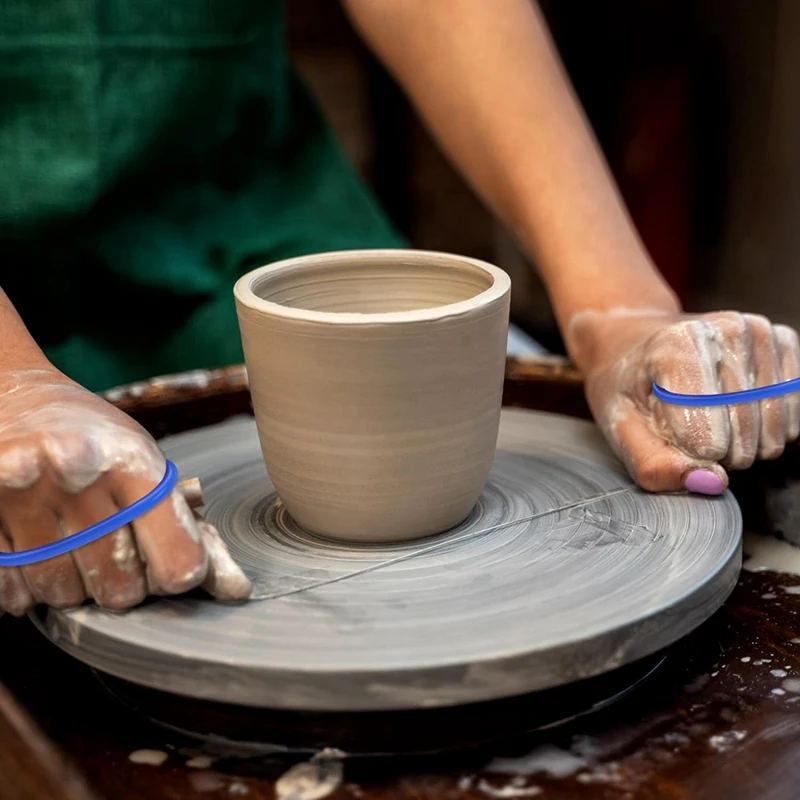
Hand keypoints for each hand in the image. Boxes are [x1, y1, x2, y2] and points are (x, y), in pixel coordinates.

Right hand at [0, 369, 250, 615]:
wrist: (10, 393)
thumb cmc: (93, 438)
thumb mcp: (148, 465)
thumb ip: (186, 529)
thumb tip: (236, 591)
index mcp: (134, 462)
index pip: (179, 565)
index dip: (177, 575)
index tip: (168, 562)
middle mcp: (79, 475)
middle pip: (121, 590)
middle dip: (121, 582)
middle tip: (110, 545)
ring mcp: (22, 494)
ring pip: (63, 595)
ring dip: (70, 583)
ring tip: (68, 540)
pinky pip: (11, 591)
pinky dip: (23, 586)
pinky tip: (31, 550)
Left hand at [570, 310, 799, 493]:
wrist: (636, 343)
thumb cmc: (629, 386)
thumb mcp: (620, 429)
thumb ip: (654, 464)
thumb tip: (711, 482)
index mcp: (677, 346)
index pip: (708, 438)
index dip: (690, 453)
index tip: (671, 436)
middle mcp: (725, 331)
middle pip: (744, 436)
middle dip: (718, 452)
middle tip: (688, 431)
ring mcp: (758, 332)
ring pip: (775, 431)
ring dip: (744, 444)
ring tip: (710, 421)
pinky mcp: (782, 341)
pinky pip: (793, 415)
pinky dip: (766, 428)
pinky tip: (736, 411)